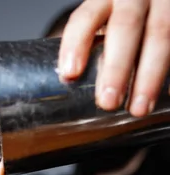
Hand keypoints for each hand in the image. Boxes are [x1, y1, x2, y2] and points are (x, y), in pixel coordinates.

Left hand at [58, 0, 169, 116]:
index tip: (70, 73)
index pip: (87, 16)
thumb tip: (72, 85)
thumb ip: (92, 46)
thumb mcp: (106, 21)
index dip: (77, 43)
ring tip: (139, 108)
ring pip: (160, 34)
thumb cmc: (124, 19)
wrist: (153, 2)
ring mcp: (163, 5)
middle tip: (108, 102)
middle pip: (126, 25)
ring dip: (149, 76)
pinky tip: (167, 92)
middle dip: (116, 67)